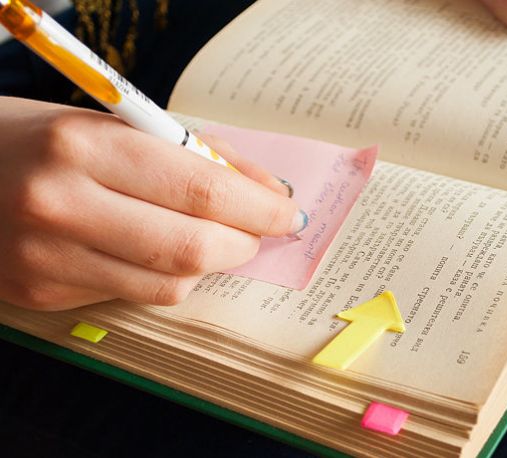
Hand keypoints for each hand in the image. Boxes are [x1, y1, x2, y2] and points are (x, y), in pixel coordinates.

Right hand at [0, 97, 306, 310]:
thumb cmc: (43, 138)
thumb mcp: (115, 124)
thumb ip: (197, 155)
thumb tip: (266, 191)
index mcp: (85, 145)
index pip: (202, 191)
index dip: (259, 209)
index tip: (287, 214)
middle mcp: (63, 204)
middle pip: (193, 248)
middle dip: (244, 243)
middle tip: (258, 232)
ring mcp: (49, 258)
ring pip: (170, 285)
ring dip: (209, 265)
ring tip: (212, 240)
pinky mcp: (43, 294)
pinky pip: (133, 296)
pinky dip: (164, 277)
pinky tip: (157, 252)